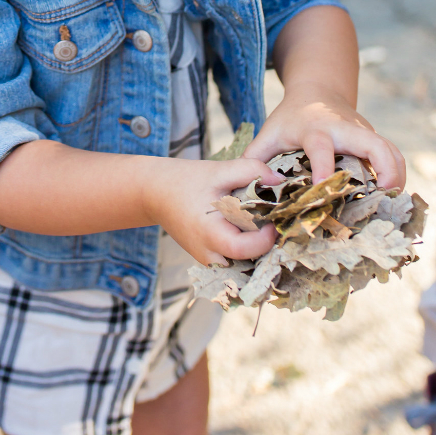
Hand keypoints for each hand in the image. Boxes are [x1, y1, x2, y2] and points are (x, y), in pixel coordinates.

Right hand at [145, 157, 283, 265]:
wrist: (155, 192)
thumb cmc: (186, 180)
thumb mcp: (219, 170)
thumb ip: (252, 170)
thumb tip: (281, 181)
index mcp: (209, 234)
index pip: (245, 249)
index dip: (265, 237)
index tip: (273, 218)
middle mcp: (208, 255)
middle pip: (248, 260)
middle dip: (264, 243)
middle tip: (271, 219)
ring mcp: (207, 260)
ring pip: (242, 264)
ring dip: (256, 248)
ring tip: (260, 223)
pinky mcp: (208, 259)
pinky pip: (234, 261)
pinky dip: (245, 248)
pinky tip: (248, 229)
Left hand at [244, 84, 405, 188]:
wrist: (316, 90)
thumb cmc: (290, 118)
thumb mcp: (269, 132)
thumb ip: (254, 158)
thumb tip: (246, 190)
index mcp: (314, 128)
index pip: (321, 147)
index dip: (323, 168)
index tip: (322, 190)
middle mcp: (344, 129)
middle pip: (372, 143)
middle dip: (382, 168)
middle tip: (383, 196)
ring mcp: (363, 133)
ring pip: (389, 149)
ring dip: (396, 174)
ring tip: (392, 203)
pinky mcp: (373, 139)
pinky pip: (393, 154)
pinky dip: (398, 174)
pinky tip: (393, 197)